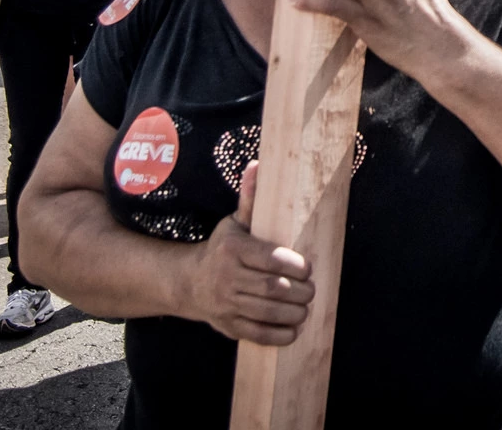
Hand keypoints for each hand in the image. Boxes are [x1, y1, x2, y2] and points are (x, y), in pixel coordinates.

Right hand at [184, 160, 315, 345]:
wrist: (190, 282)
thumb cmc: (223, 248)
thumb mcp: (235, 222)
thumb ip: (251, 199)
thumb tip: (259, 165)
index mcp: (232, 249)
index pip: (270, 259)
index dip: (295, 266)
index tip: (308, 268)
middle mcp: (226, 277)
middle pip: (272, 289)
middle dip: (300, 292)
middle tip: (312, 290)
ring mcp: (225, 304)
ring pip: (267, 312)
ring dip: (294, 313)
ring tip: (306, 308)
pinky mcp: (228, 327)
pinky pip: (257, 334)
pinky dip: (280, 335)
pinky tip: (293, 329)